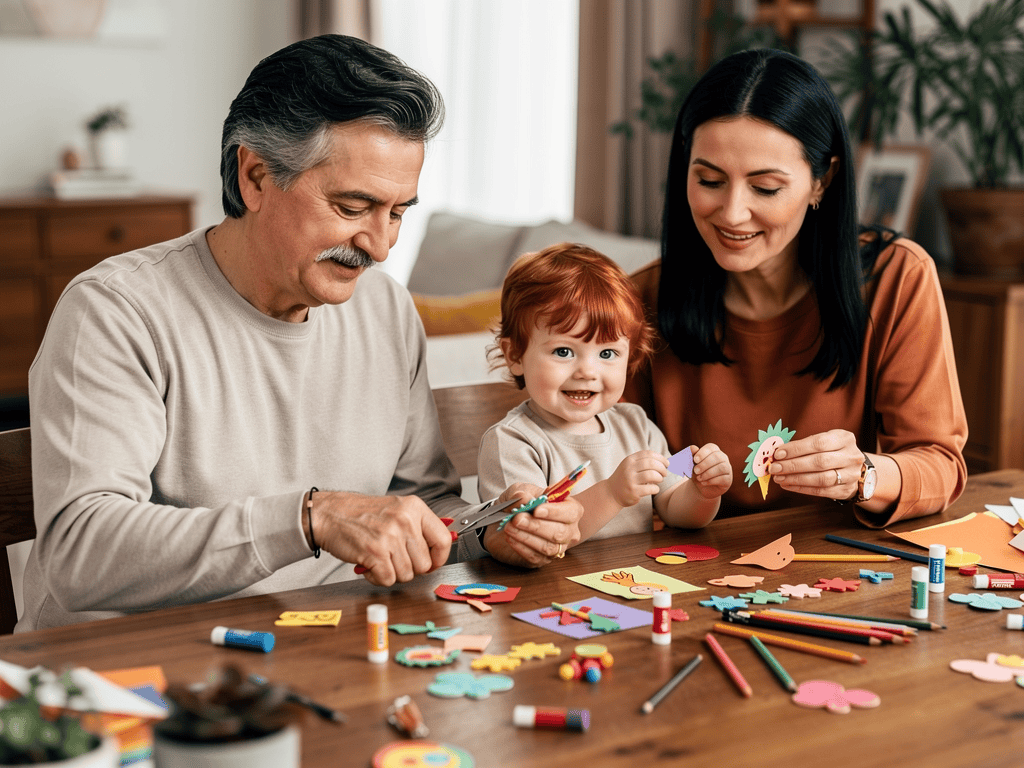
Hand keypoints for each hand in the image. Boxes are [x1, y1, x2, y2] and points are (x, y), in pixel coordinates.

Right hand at [310, 492, 451, 585]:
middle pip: (424, 564)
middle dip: (410, 568)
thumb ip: (418, 528)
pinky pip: (388, 579)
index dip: (439, 558)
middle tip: (394, 559)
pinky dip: (377, 578)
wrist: (330, 514)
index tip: (431, 563)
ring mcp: (390, 536)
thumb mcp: (397, 510)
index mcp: (415, 508)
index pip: (443, 540)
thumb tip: (438, 553)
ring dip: (392, 573)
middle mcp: (405, 520)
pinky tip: (370, 565)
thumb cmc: (362, 515)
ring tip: (380, 558)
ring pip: (406, 575)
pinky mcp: (375, 552)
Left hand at [484, 483, 582, 567]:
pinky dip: (521, 547)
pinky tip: (510, 538)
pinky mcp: (542, 560)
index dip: (555, 512)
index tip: (537, 510)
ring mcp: (557, 547)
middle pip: (560, 532)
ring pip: (548, 547)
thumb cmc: (521, 502)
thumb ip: (523, 493)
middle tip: (518, 519)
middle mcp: (568, 530)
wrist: (505, 519)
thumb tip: (524, 498)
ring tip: (509, 527)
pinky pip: (535, 557)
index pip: (571, 513)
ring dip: (526, 537)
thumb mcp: (520, 490)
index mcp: (570, 509)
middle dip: (536, 526)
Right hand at [608, 450, 667, 506]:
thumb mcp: (631, 466)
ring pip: (652, 475)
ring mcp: (630, 480)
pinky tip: (654, 489)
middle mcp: (629, 468)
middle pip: (651, 463)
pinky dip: (656, 488)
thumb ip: (644, 462)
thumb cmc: (626, 478)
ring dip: (660, 478)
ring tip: (659, 480)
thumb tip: (667, 461)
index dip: (660, 458)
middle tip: (665, 473)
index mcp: (629, 460)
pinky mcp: (633, 492)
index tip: (667, 463)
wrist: (611, 492)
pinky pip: (651, 488)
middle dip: (662, 468)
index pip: (648, 454)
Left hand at [691, 443, 731, 498]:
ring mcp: (727, 469)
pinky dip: (711, 481)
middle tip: (696, 471)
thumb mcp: (690, 464)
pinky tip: (703, 483)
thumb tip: (693, 448)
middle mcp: (723, 458)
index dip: (703, 453)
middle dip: (705, 464)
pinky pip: (723, 478)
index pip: (711, 447)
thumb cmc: (696, 472)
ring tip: (699, 478)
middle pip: (717, 457)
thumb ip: (690, 455)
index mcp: (714, 451)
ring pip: (722, 467)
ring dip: (708, 473)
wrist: (700, 487)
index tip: (695, 460)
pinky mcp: (728, 480)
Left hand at [767, 429, 862, 500]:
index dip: (796, 449)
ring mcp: (851, 475)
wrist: (854, 468)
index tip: (778, 454)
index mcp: (845, 438)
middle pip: (820, 462)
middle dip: (793, 465)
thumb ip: (805, 445)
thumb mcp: (825, 441)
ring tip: (779, 478)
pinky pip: (821, 491)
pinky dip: (802, 488)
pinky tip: (788, 485)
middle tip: (775, 468)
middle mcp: (851, 456)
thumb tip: (778, 453)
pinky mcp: (846, 490)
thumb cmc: (832, 451)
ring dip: (796, 479)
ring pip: (821, 479)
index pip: (818, 443)